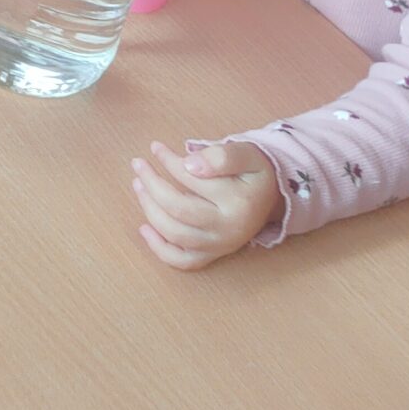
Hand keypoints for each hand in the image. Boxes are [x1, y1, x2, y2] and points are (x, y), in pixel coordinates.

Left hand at [131, 138, 280, 269]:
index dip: (168, 161)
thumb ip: (221, 156)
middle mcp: (229, 229)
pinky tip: (144, 228)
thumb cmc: (253, 172)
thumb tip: (189, 164)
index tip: (155, 147)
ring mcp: (219, 246)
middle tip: (138, 164)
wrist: (270, 197)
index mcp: (238, 202)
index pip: (192, 180)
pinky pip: (182, 261)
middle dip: (152, 184)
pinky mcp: (212, 255)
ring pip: (175, 234)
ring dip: (149, 208)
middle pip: (179, 209)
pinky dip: (159, 248)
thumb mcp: (246, 154)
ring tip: (138, 184)